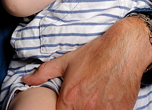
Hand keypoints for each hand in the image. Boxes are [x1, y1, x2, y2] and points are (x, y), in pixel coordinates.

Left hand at [22, 16, 151, 109]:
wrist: (125, 48)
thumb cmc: (96, 54)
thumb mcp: (67, 61)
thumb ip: (44, 73)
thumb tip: (26, 80)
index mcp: (69, 99)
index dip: (61, 109)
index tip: (65, 104)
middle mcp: (86, 109)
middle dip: (76, 109)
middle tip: (82, 98)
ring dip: (92, 109)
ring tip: (94, 99)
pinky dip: (106, 109)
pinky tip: (106, 101)